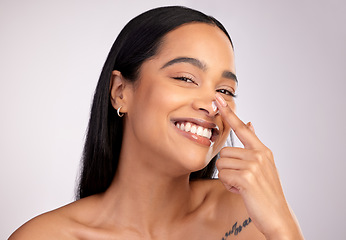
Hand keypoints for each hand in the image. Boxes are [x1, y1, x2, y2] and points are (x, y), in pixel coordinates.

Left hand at [214, 93, 302, 239]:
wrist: (277, 215)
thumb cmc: (266, 191)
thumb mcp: (265, 164)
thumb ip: (254, 144)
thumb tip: (250, 123)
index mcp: (262, 150)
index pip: (242, 128)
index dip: (228, 113)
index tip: (217, 98)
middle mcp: (259, 154)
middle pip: (224, 152)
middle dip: (227, 167)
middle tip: (241, 179)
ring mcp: (253, 165)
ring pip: (222, 164)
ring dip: (228, 177)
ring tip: (243, 185)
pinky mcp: (246, 177)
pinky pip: (223, 175)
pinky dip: (229, 186)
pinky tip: (242, 191)